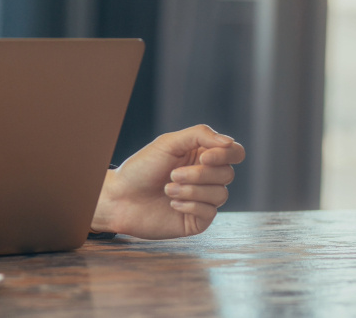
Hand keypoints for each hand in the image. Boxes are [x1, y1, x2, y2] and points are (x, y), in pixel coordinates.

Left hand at [91, 124, 244, 239]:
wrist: (120, 197)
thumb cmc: (142, 168)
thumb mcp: (169, 143)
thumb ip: (200, 135)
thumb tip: (229, 142)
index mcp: (202, 155)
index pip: (234, 152)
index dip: (225, 155)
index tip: (204, 157)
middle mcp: (207, 177)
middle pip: (227, 173)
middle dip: (199, 174)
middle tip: (172, 174)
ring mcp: (204, 199)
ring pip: (221, 194)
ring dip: (191, 190)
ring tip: (167, 189)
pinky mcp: (197, 220)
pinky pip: (210, 212)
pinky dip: (190, 205)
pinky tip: (172, 203)